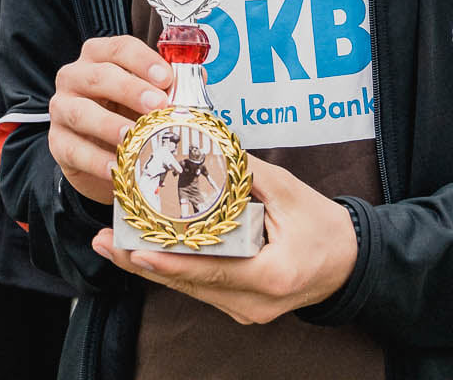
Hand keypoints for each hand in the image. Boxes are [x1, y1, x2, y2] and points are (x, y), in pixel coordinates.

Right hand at [47, 36, 170, 203]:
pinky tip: (117, 167)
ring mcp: (62, 109)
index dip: (143, 60)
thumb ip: (170, 87)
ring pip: (80, 112)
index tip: (166, 77)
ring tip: (134, 136)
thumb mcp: (147, 97)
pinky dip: (96, 160)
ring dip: (109, 125)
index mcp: (99, 57)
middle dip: (130, 89)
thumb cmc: (126, 114)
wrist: (102, 154)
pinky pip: (74, 149)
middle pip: (99, 76)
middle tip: (158, 105)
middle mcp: (75, 77)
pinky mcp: (57, 142)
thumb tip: (198, 79)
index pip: (118, 48)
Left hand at [88, 158, 359, 323]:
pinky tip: (141, 252)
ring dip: (149, 265)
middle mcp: (253, 302)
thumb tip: (201, 143)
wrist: (350, 263)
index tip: (133, 248)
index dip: (168, 261)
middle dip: (141, 262)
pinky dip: (171, 269)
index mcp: (270, 275)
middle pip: (188, 283)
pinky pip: (199, 288)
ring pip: (188, 288)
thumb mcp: (287, 191)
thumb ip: (242, 171)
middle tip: (103, 241)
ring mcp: (245, 310)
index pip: (209, 270)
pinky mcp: (240, 306)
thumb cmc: (323, 226)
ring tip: (109, 244)